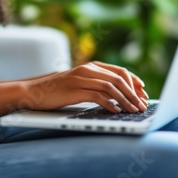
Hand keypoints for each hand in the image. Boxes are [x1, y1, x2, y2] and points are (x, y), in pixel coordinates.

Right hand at [23, 61, 147, 112]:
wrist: (33, 91)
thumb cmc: (57, 90)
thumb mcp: (80, 84)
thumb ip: (96, 85)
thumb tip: (117, 96)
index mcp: (91, 66)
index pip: (120, 71)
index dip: (134, 82)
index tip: (143, 93)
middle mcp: (88, 69)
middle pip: (119, 78)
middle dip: (134, 92)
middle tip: (142, 104)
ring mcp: (81, 78)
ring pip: (111, 87)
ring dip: (125, 99)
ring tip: (133, 110)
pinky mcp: (75, 90)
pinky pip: (97, 96)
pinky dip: (110, 104)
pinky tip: (116, 111)